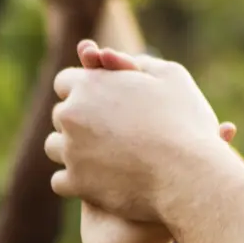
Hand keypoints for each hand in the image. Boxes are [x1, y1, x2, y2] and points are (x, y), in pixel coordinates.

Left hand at [49, 41, 236, 233]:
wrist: (188, 173)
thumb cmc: (185, 123)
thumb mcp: (171, 78)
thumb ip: (138, 64)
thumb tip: (110, 59)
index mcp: (90, 84)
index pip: (64, 82)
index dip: (83, 91)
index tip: (100, 102)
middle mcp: (72, 115)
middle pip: (59, 115)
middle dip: (78, 121)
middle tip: (107, 131)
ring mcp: (71, 151)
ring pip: (54, 148)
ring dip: (72, 150)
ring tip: (102, 156)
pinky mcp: (76, 183)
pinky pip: (59, 181)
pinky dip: (75, 182)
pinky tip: (95, 181)